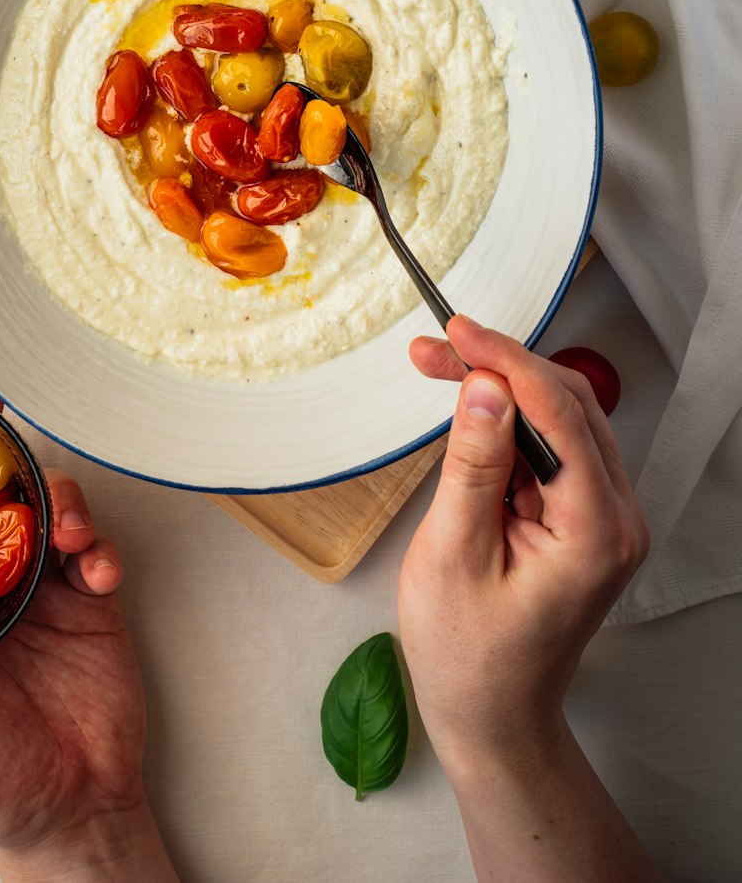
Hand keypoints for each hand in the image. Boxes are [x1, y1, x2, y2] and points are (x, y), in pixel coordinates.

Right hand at [399, 318, 664, 882]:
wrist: (492, 719)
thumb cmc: (468, 656)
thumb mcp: (453, 554)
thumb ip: (473, 464)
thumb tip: (483, 386)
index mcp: (596, 530)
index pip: (559, 414)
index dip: (506, 362)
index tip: (457, 332)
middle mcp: (616, 518)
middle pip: (569, 406)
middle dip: (501, 367)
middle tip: (435, 348)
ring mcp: (604, 519)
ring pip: (560, 420)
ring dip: (502, 390)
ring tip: (439, 368)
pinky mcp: (583, 520)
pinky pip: (550, 450)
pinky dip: (508, 424)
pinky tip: (466, 412)